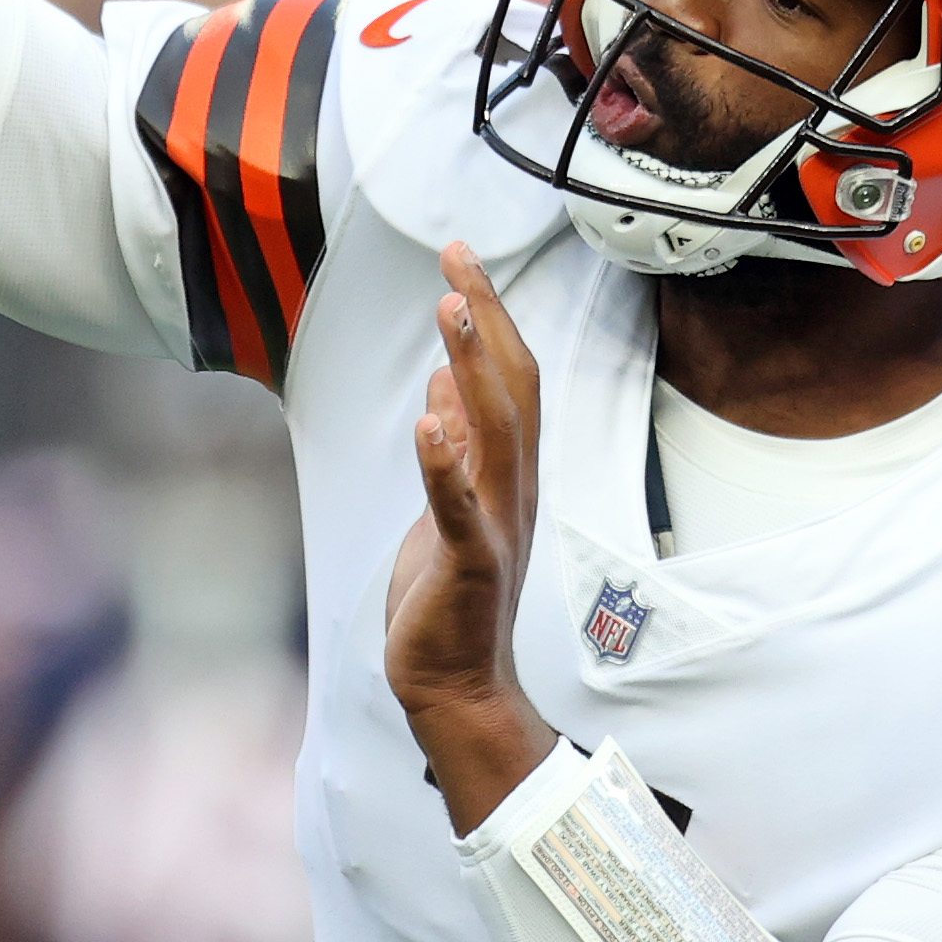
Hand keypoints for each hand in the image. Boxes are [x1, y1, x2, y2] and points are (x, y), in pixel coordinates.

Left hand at [386, 242, 555, 832]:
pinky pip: (457, 506)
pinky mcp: (466, 562)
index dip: (490, 317)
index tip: (461, 261)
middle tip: (458, 257)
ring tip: (449, 310)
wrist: (455, 683)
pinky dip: (444, 464)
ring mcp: (494, 524)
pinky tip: (428, 421)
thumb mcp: (448, 506)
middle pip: (513, 388)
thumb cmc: (448, 598)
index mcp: (509, 474)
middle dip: (485, 319)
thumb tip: (447, 381)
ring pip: (495, 432)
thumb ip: (455, 447)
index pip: (511, 379)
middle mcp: (513, 489)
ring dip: (473, 366)